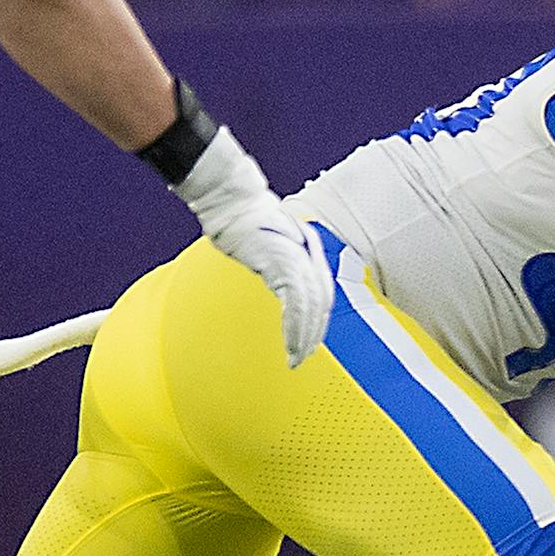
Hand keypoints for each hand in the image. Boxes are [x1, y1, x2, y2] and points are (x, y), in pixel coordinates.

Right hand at [174, 125, 334, 366]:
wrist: (233, 198)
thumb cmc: (246, 219)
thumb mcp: (267, 245)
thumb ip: (279, 265)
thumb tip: (282, 284)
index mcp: (309, 254)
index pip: (321, 295)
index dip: (318, 321)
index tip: (310, 342)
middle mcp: (310, 256)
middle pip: (321, 304)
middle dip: (314, 334)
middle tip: (304, 357)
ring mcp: (300, 259)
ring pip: (312, 308)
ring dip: (305, 336)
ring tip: (297, 358)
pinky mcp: (286, 263)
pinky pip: (298, 303)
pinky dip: (296, 326)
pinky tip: (291, 343)